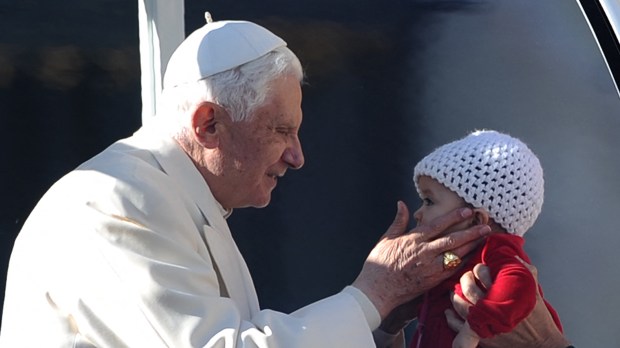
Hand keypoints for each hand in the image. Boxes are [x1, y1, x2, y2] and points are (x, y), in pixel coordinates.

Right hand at [352, 201, 490, 318]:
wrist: (378, 289)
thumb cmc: (380, 263)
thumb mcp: (386, 238)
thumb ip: (398, 221)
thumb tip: (401, 204)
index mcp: (413, 239)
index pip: (437, 225)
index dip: (454, 217)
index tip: (467, 211)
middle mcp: (424, 252)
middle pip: (452, 239)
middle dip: (470, 232)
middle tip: (485, 225)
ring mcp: (430, 267)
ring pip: (456, 254)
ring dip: (471, 245)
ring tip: (484, 238)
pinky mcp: (433, 280)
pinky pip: (453, 268)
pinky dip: (464, 261)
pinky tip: (473, 255)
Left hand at [446, 260, 570, 347]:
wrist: (541, 343)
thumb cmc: (538, 317)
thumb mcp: (534, 290)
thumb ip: (526, 270)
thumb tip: (513, 254)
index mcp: (504, 295)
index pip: (483, 275)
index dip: (478, 269)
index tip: (479, 269)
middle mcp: (492, 309)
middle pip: (468, 289)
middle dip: (465, 279)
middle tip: (466, 277)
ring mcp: (485, 323)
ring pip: (460, 306)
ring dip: (455, 296)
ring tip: (456, 291)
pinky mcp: (482, 337)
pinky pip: (458, 326)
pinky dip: (450, 317)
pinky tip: (449, 311)